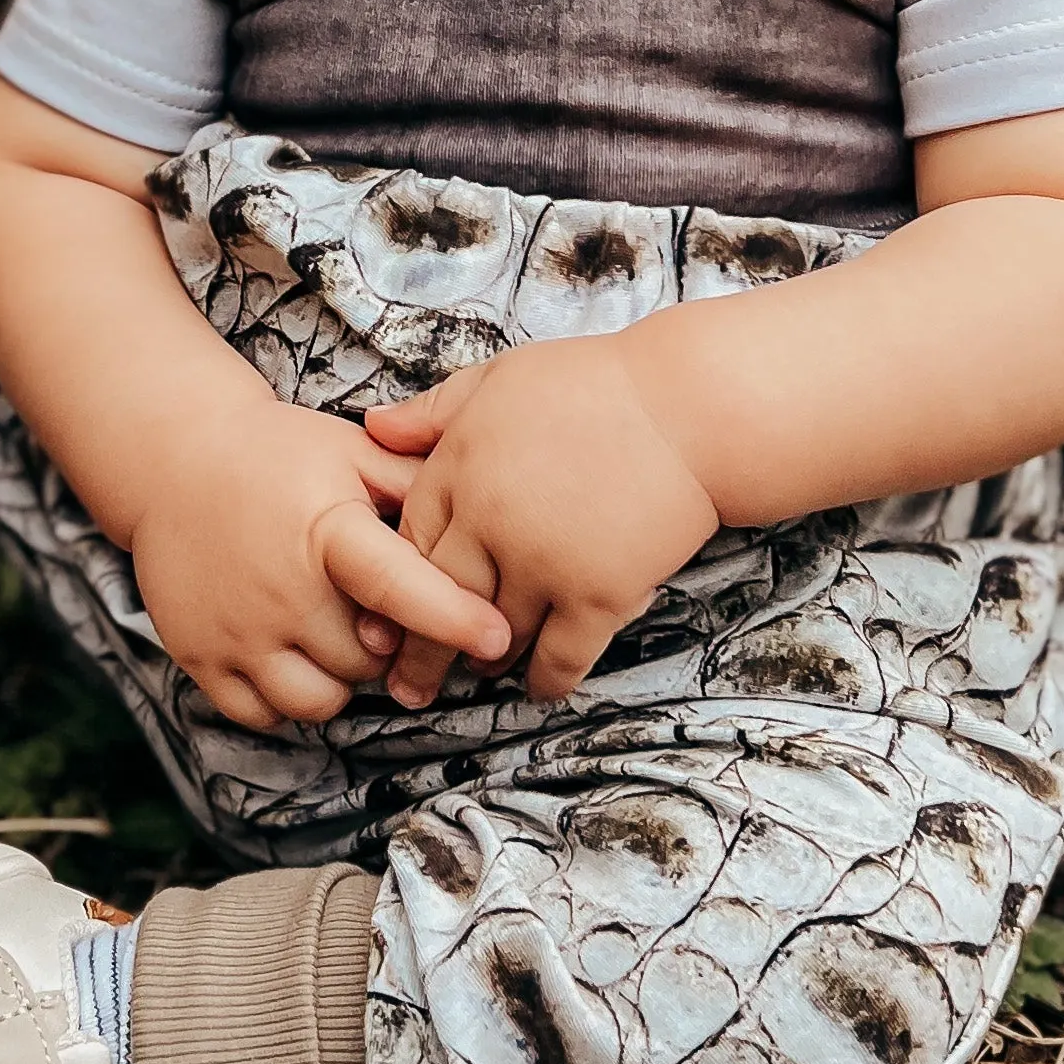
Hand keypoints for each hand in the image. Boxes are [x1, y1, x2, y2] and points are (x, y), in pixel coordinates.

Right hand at [128, 397, 509, 732]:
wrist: (172, 458)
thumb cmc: (275, 454)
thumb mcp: (348, 451)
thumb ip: (414, 481)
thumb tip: (481, 508)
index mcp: (325, 531)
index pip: (398, 585)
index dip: (452, 615)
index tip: (496, 637)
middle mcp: (280, 589)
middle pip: (369, 660)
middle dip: (387, 644)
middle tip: (375, 609)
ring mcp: (237, 631)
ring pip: (321, 700)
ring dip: (340, 678)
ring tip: (332, 630)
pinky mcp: (199, 657)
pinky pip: (265, 714)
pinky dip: (287, 696)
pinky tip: (291, 652)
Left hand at [361, 340, 720, 708]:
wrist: (691, 409)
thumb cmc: (598, 384)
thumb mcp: (501, 378)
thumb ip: (433, 410)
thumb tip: (372, 428)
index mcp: (460, 466)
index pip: (408, 540)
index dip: (396, 580)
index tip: (387, 611)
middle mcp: (490, 521)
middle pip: (436, 601)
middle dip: (420, 650)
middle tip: (406, 684)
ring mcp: (543, 563)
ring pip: (495, 635)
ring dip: (486, 660)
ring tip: (481, 671)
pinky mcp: (597, 596)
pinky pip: (558, 658)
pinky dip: (545, 680)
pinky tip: (540, 685)